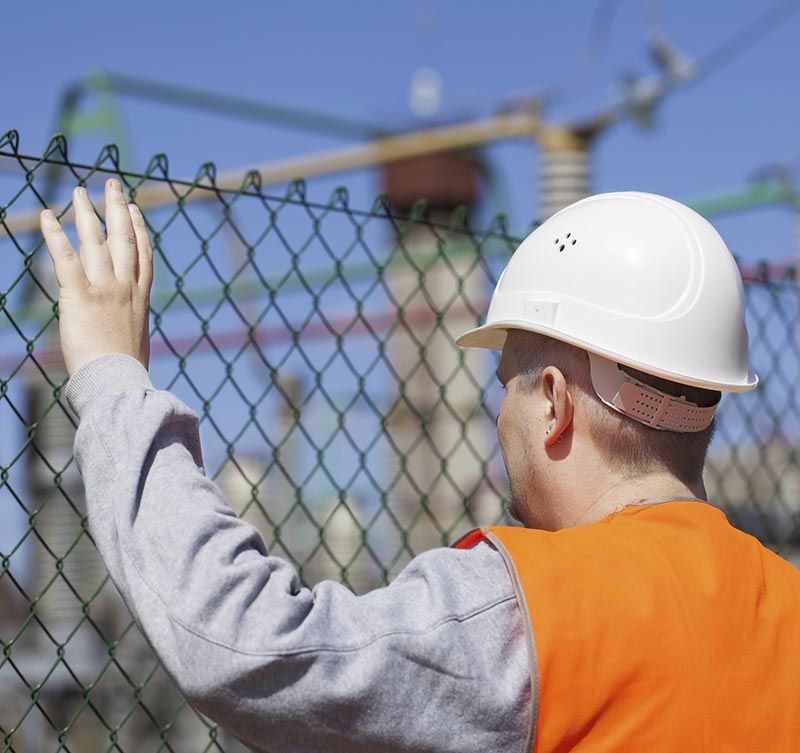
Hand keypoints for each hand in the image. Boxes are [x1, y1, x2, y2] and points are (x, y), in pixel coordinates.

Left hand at [40, 179, 152, 376]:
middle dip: (118, 208)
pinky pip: (65, 258)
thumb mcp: (137, 340)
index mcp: (141, 297)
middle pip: (124, 238)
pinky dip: (54, 235)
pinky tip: (47, 216)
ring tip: (79, 192)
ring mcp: (105, 288)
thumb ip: (130, 324)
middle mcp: (126, 286)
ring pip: (97, 241)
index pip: (143, 254)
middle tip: (112, 185)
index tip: (134, 209)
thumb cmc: (127, 369)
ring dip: (87, 213)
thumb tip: (126, 331)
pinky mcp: (81, 295)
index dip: (139, 228)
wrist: (118, 379)